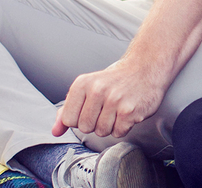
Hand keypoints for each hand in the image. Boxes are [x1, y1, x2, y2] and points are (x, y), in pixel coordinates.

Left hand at [52, 57, 169, 138]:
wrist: (146, 68)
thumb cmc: (115, 80)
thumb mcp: (88, 88)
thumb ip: (68, 109)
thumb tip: (55, 131)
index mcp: (82, 83)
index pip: (68, 119)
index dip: (79, 119)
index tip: (90, 109)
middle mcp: (97, 90)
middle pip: (85, 128)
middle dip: (95, 123)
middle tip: (106, 109)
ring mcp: (114, 100)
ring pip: (102, 132)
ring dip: (110, 125)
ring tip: (117, 110)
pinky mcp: (129, 110)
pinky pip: (118, 132)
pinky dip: (123, 127)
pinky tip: (127, 112)